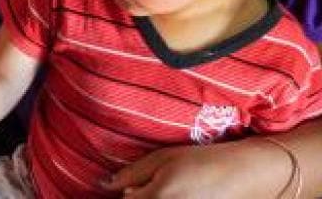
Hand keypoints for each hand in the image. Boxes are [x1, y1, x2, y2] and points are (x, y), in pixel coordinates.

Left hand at [102, 139, 293, 198]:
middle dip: (141, 196)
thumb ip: (133, 172)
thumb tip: (105, 184)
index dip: (129, 191)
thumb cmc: (203, 160)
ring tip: (174, 189)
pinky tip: (184, 194)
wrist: (246, 174)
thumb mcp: (164, 158)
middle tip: (158, 186)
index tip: (136, 184)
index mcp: (157, 197)